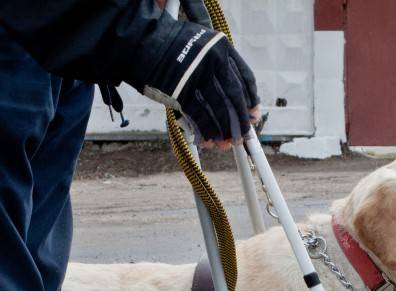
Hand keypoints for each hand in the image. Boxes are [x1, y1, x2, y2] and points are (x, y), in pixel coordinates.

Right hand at [142, 22, 259, 146]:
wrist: (142, 41)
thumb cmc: (171, 46)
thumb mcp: (201, 45)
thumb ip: (216, 64)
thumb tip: (231, 98)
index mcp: (222, 47)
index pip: (245, 78)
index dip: (250, 100)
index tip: (253, 115)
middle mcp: (214, 60)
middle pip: (235, 97)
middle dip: (240, 120)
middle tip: (243, 136)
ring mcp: (198, 76)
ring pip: (219, 109)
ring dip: (225, 130)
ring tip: (227, 143)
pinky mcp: (182, 90)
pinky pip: (200, 116)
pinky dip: (206, 130)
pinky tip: (210, 140)